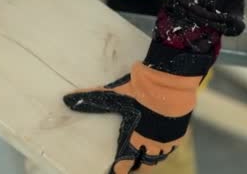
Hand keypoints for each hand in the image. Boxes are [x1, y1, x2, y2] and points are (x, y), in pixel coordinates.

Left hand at [64, 17, 219, 172]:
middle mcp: (151, 143)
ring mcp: (167, 139)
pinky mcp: (179, 131)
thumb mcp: (112, 94)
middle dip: (137, 166)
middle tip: (131, 165)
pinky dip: (165, 147)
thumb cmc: (138, 90)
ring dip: (151, 157)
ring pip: (159, 157)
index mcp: (133, 139)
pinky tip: (161, 143)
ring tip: (145, 155)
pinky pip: (171, 146)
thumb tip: (67, 99)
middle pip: (144, 164)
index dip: (120, 168)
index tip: (116, 169)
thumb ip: (90, 99)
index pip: (126, 164)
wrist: (168, 81)